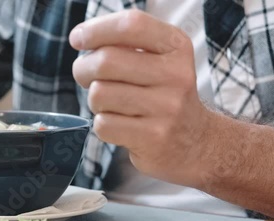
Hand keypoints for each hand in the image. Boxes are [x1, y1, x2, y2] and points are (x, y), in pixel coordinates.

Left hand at [70, 10, 214, 186]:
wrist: (196, 142)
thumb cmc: (162, 95)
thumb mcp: (159, 60)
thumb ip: (126, 44)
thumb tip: (82, 38)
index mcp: (176, 47)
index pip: (131, 25)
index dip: (96, 30)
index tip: (77, 39)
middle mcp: (176, 75)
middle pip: (106, 61)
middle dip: (84, 69)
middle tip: (85, 77)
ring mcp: (166, 109)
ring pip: (100, 94)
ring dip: (95, 101)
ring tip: (111, 105)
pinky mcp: (153, 138)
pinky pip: (104, 124)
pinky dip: (103, 125)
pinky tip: (120, 124)